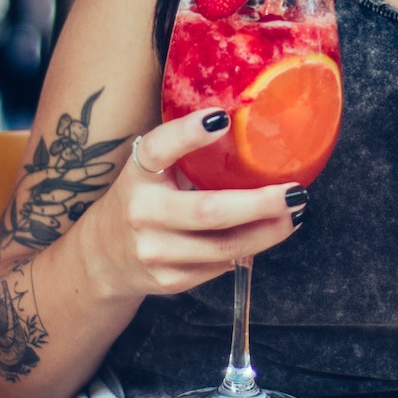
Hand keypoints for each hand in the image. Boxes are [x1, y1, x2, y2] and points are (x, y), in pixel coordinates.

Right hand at [85, 109, 305, 298]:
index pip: (159, 148)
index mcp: (138, 173)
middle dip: (259, 204)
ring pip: (224, 247)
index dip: (189, 133)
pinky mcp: (170, 280)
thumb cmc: (144, 197)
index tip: (222, 117)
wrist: (102, 258)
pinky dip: (250, 249)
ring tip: (295, 213)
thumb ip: (186, 150)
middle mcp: (142, 213)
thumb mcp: (153, 168)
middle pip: (208, 211)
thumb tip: (248, 119)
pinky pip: (221, 266)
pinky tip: (268, 233)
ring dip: (267, 232)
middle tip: (295, 192)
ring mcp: (155, 252)